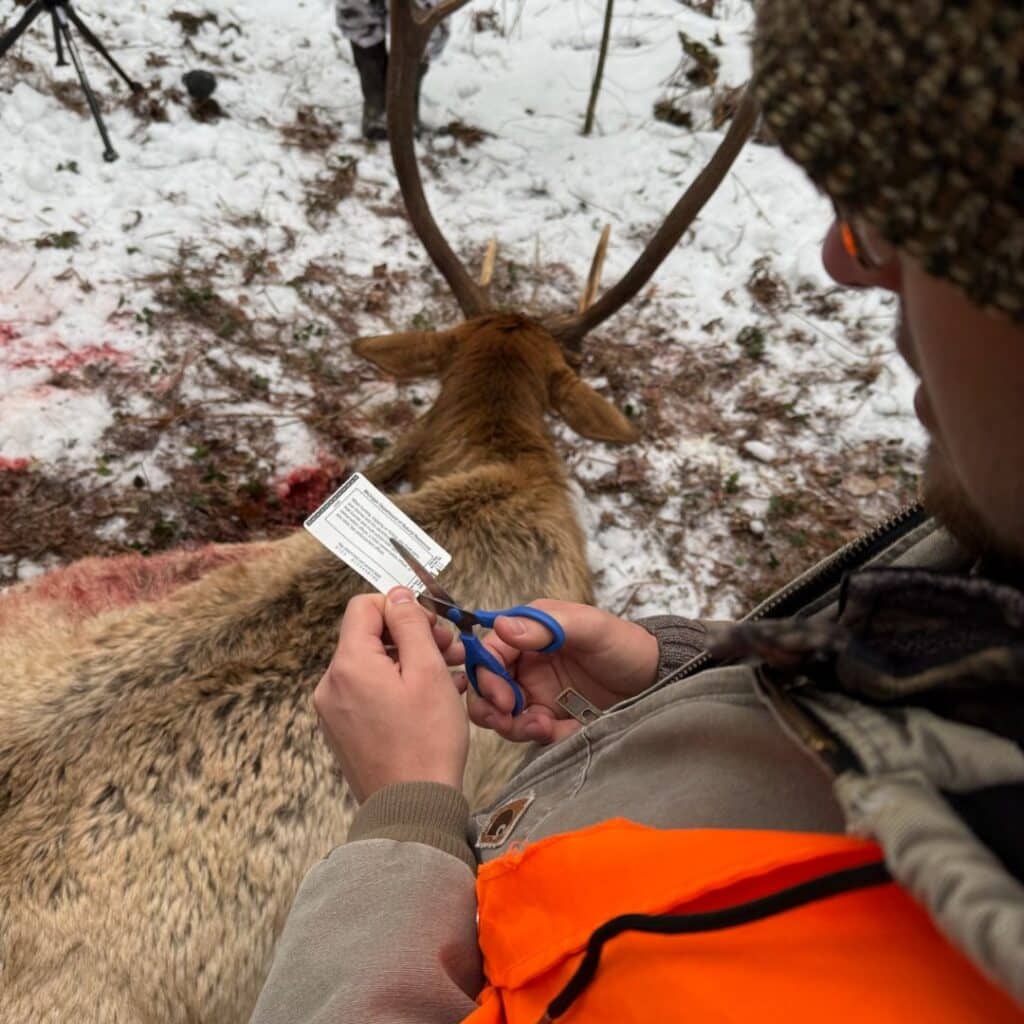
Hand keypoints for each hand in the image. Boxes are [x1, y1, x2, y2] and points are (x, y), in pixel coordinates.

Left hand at [313, 588, 468, 802]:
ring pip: (372, 666)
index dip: (400, 607)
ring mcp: (334, 711)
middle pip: (369, 637)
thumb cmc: (426, 741)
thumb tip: (397, 594)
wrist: (412, 808)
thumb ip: (410, 624)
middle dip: (411, 637)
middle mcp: (331, 684)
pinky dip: (397, 687)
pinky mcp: (343, 731)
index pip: (364, 606)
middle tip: (451, 651)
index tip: (432, 626)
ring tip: (450, 676)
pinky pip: (369, 693)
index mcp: (348, 664)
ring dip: (409, 662)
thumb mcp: (428, 671)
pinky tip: (431, 698)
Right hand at [463, 600, 658, 744]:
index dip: (487, 675)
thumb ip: (546, 627)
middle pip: (487, 686)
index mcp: (531, 631)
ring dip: (515, 725)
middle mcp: (528, 661)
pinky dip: (543, 736)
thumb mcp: (591, 629)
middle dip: (490, 706)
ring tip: (543, 727)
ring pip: (503, 714)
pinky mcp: (551, 718)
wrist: (658, 681)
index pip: (490, 651)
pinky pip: (532, 732)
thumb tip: (502, 627)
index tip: (501, 698)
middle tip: (509, 719)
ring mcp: (538, 691)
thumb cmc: (625, 645)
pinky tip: (566, 730)